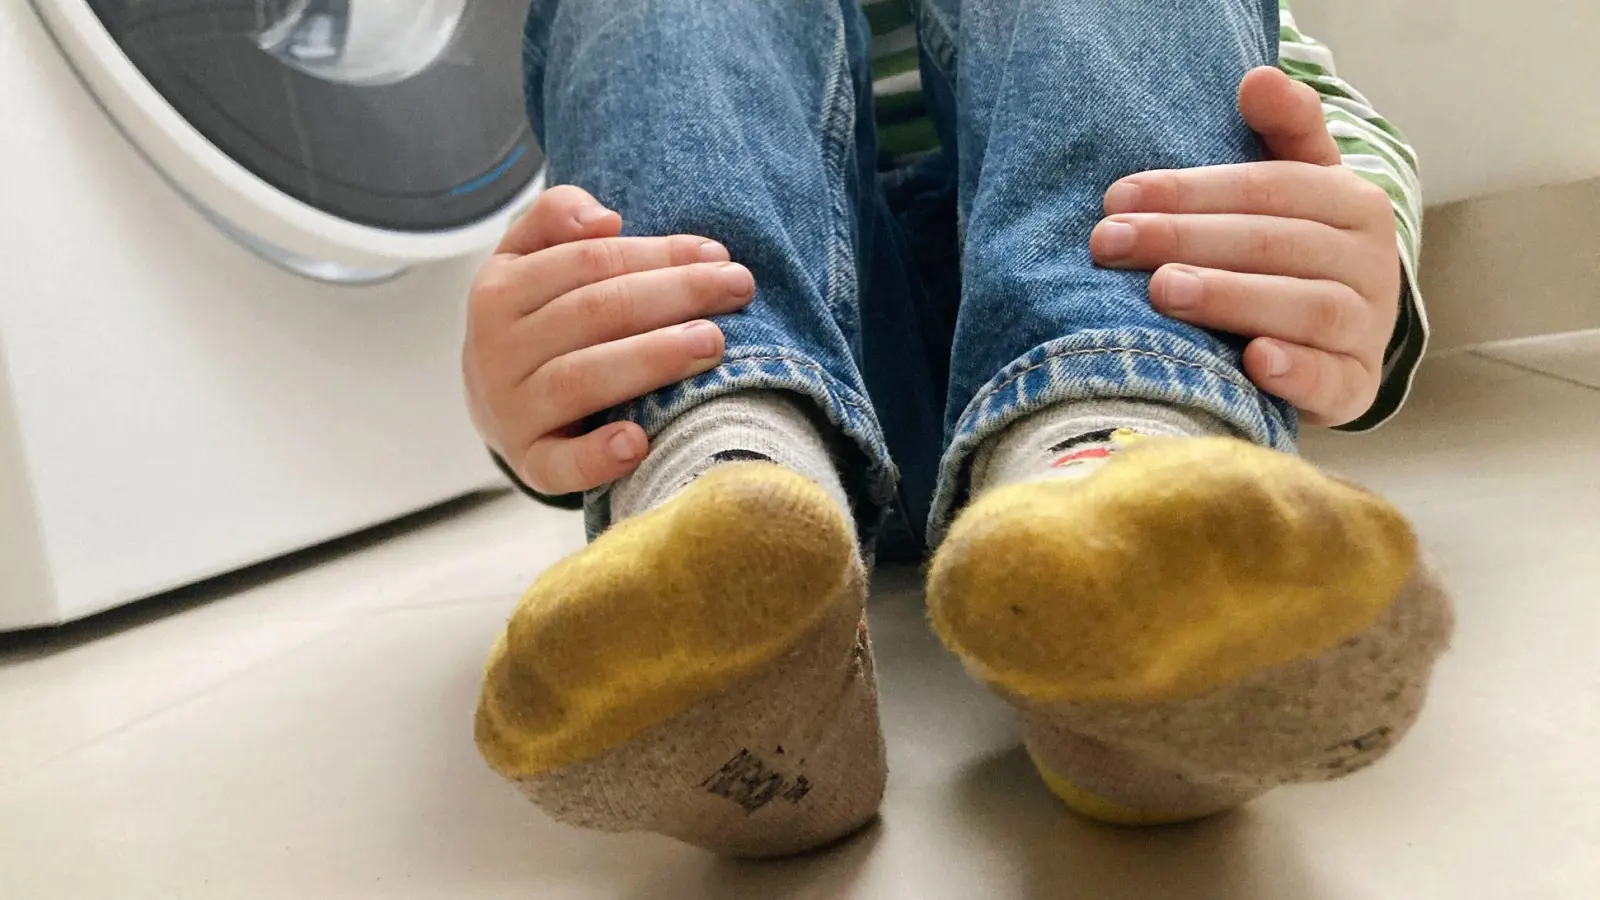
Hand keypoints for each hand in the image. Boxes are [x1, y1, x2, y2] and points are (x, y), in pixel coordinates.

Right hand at [464, 186, 754, 493]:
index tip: (717, 255)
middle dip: (673, 295)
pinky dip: (597, 457)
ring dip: (651, 359)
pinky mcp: (529, 464)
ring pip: (582, 380)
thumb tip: (604, 221)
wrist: (496, 405)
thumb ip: (556, 218)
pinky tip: (638, 442)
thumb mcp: (530, 260)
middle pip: (594, 313)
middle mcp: (496, 350)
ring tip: (712, 343)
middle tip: (736, 289)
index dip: (657, 254)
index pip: (588, 261)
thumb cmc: (536, 322)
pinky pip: (560, 465)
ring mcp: (511, 411)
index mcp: (499, 290)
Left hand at [1089, 66, 1400, 426]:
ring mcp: (1367, 329)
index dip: (1190, 190)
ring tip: (1165, 290)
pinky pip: (1332, 378)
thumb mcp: (1294, 191)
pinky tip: (1254, 360)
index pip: (1267, 188)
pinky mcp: (1356, 389)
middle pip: (1274, 244)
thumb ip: (1281, 133)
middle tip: (1113, 243)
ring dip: (1231, 296)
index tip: (1117, 198)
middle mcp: (1373, 264)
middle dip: (1186, 239)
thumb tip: (1257, 78)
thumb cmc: (1294, 260)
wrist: (1335, 346)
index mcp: (1353, 203)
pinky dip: (1296, 371)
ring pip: (1306, 307)